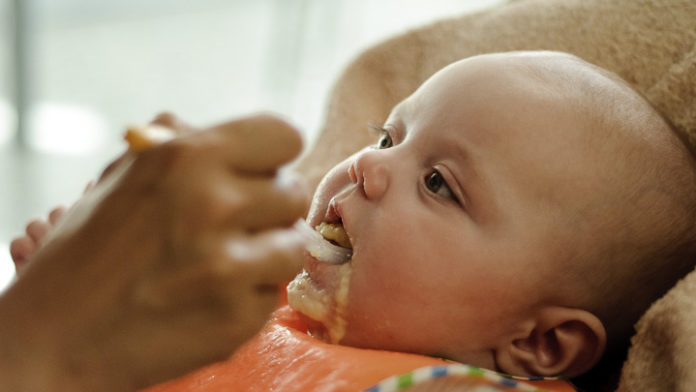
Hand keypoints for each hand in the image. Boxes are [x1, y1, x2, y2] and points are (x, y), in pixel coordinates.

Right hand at [0, 114, 309, 391]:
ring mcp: (228, 266)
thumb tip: (242, 137)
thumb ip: (188, 149)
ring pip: (294, 244)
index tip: (262, 171)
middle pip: (294, 191)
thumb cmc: (90, 250)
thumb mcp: (127, 178)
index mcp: (186, 156)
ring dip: (269, 252)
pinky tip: (210, 296)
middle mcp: (212, 205)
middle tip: (238, 222)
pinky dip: (250, 294)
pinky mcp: (237, 316)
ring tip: (227, 260)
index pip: (283, 136)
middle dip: (269, 206)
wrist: (55, 337)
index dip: (274, 156)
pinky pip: (273, 292)